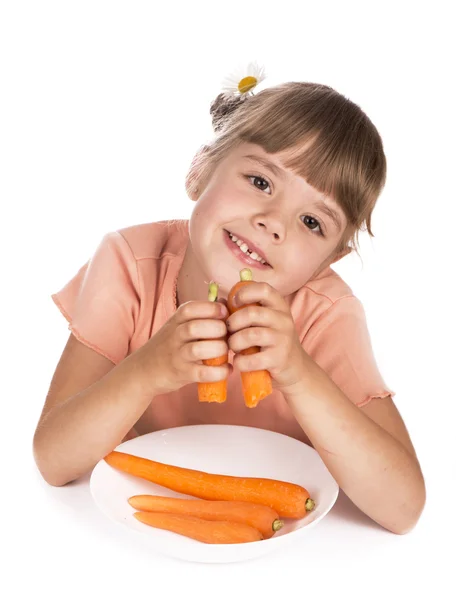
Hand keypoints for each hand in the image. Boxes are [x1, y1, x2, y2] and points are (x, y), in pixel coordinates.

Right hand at [135, 300, 231, 395]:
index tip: (224, 314)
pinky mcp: (181, 374)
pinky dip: (218, 372)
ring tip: (225, 352)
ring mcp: (177, 355)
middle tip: (227, 335)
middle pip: (196, 327)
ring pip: (197, 349)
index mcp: (176, 320)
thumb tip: (225, 303)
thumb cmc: (169, 345)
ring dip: (218, 349)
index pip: (191, 308)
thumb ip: (201, 315)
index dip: (211, 309)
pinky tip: (226, 369)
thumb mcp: (179, 325)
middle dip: (218, 329)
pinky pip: (201, 373)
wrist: (143, 370)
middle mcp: (174, 335)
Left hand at [226, 282, 307, 396]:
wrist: (294, 367)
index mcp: (279, 306)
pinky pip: (253, 359)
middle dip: (233, 322)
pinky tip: (240, 361)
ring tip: (233, 347)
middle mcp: (283, 320)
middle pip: (252, 313)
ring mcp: (283, 340)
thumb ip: (243, 309)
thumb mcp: (262, 322)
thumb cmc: (270, 341)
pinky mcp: (279, 359)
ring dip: (234, 342)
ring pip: (250, 335)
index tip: (234, 303)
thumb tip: (219, 301)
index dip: (244, 293)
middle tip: (228, 331)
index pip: (263, 289)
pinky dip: (240, 361)